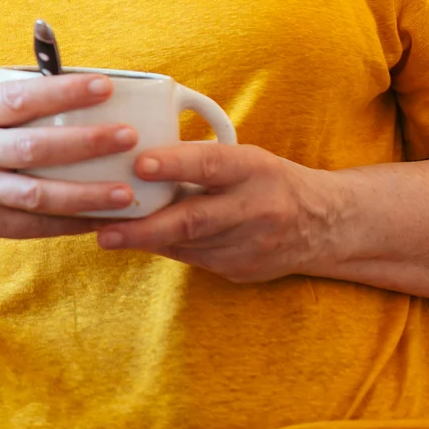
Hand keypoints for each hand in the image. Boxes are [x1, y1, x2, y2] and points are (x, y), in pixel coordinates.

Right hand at [0, 73, 140, 249]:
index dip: (63, 92)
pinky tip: (93, 222)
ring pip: (37, 192)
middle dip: (87, 142)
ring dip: (85, 193)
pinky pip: (26, 224)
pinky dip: (62, 224)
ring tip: (124, 191)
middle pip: (37, 146)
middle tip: (128, 137)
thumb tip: (44, 91)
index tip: (103, 86)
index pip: (19, 98)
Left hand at [95, 142, 340, 281]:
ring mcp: (250, 245)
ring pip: (188, 244)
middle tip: (104, 230)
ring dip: (144, 240)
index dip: (174, 164)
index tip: (138, 165)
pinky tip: (138, 242)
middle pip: (194, 219)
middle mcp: (255, 208)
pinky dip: (163, 249)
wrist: (324, 224)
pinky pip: (193, 259)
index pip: (211, 163)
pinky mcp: (241, 270)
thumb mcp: (243, 159)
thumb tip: (135, 158)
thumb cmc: (267, 180)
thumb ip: (198, 161)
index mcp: (254, 169)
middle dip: (144, 227)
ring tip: (105, 234)